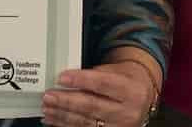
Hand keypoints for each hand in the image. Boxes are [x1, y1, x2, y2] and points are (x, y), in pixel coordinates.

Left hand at [41, 61, 155, 126]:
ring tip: (48, 108)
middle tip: (49, 96)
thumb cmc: (126, 80)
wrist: (143, 97)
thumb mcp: (116, 71)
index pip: (102, 84)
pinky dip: (68, 126)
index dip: (80, 80)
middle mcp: (128, 112)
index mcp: (131, 90)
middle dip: (66, 101)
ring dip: (63, 116)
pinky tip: (56, 120)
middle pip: (92, 106)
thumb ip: (95, 74)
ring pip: (86, 122)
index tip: (61, 77)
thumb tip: (66, 79)